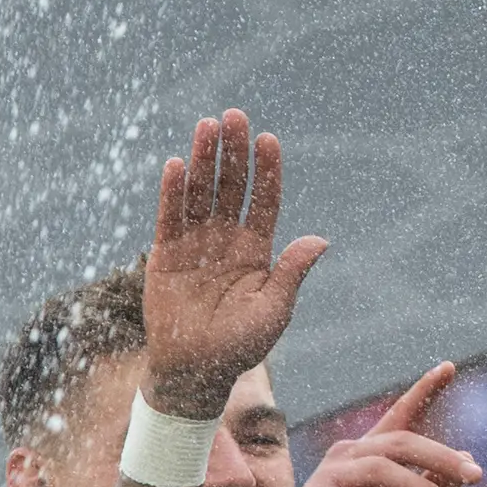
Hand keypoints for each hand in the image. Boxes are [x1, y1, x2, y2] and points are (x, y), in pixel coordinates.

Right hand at [143, 109, 327, 416]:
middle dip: (234, 152)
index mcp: (257, 251)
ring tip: (208, 126)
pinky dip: (173, 191)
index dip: (267, 171)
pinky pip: (170, 216)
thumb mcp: (274, 310)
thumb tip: (320, 239)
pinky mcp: (166, 254)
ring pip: (201, 193)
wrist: (197, 370)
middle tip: (236, 115)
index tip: (269, 139)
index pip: (265, 201)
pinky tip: (178, 164)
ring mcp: (195, 244)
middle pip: (232, 187)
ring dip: (204, 160)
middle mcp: (227, 240)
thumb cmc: (241, 345)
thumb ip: (292, 273)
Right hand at [266, 365, 479, 486]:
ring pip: (382, 469)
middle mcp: (349, 455)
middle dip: (442, 456)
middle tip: (477, 476)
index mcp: (371, 454)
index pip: (400, 415)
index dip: (424, 390)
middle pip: (401, 442)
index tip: (450, 366)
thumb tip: (468, 461)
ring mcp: (329, 476)